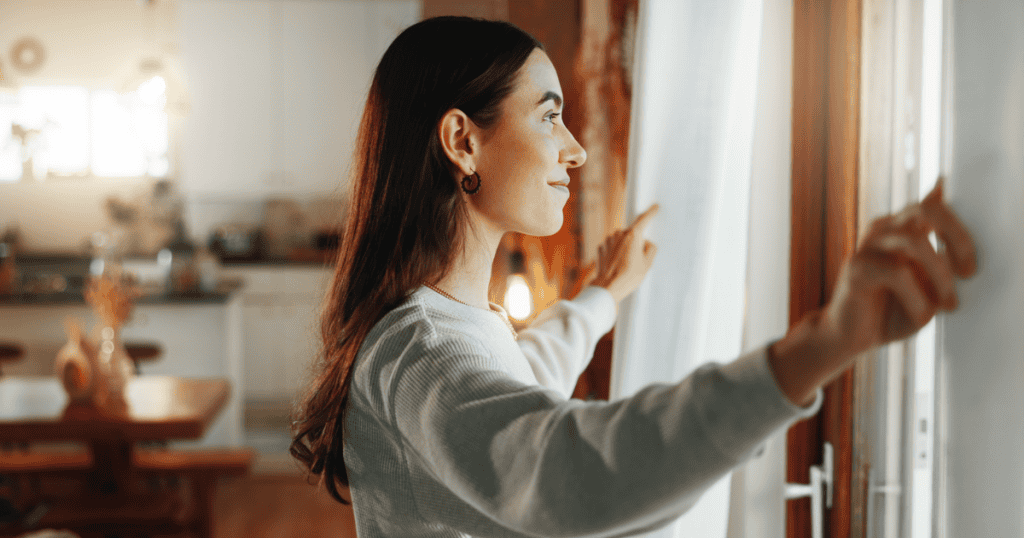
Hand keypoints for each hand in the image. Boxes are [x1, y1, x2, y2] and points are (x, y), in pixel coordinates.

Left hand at [590, 204, 659, 303]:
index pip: (643, 220)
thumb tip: (646, 244)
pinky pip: (613, 247)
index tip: (655, 207)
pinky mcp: (601, 247)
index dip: (650, 213)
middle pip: (632, 233)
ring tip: (626, 265)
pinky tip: (617, 265)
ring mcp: (608, 240)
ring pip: (622, 240)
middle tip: (637, 259)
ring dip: (625, 248)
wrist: (608, 286)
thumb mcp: (647, 264)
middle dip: (636, 242)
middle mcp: (619, 234)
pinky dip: (616, 253)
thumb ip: (651, 249)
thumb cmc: (628, 276)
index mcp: (633, 235)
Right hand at [821, 178, 976, 357]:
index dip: (961, 225)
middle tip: (969, 272)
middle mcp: (884, 230)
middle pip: (926, 208)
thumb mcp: (927, 288)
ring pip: (915, 241)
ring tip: (948, 304)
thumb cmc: (892, 313)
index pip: (936, 204)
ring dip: (940, 275)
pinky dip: (917, 299)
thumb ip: (943, 266)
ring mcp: (868, 246)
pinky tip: (921, 317)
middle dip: (957, 238)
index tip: (973, 264)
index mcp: (902, 229)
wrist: (850, 338)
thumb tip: (967, 255)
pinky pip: (897, 273)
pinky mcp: (856, 267)